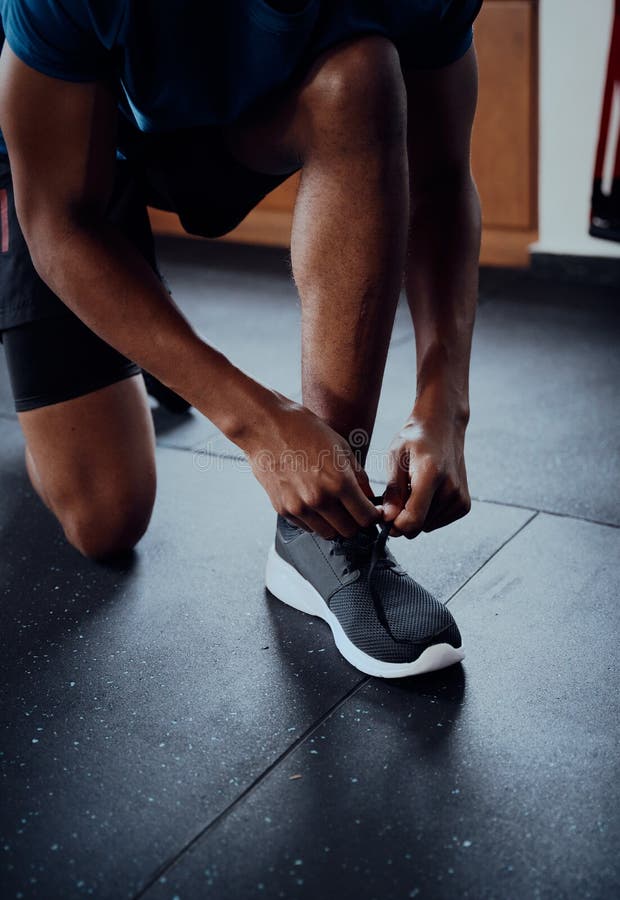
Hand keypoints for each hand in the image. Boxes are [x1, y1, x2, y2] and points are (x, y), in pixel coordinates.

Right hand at [242, 394, 379, 539]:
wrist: (266, 427)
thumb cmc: (304, 430)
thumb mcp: (341, 447)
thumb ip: (359, 477)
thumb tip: (369, 498)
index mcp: (339, 483)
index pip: (366, 518)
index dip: (372, 516)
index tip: (370, 512)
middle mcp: (319, 499)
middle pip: (348, 531)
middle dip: (355, 522)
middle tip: (352, 509)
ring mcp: (299, 507)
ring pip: (327, 533)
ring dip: (334, 523)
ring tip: (331, 505)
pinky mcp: (283, 509)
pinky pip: (307, 526)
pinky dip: (314, 520)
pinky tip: (312, 501)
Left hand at [382, 407, 470, 537]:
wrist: (442, 425)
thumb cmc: (415, 439)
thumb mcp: (395, 458)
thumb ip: (393, 491)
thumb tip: (388, 519)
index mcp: (431, 475)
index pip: (414, 520)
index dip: (395, 526)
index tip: (386, 517)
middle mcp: (451, 489)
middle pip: (419, 526)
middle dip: (404, 518)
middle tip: (400, 495)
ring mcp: (460, 497)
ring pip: (427, 526)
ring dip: (417, 514)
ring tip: (414, 489)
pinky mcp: (464, 504)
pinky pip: (437, 522)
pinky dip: (428, 513)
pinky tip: (426, 493)